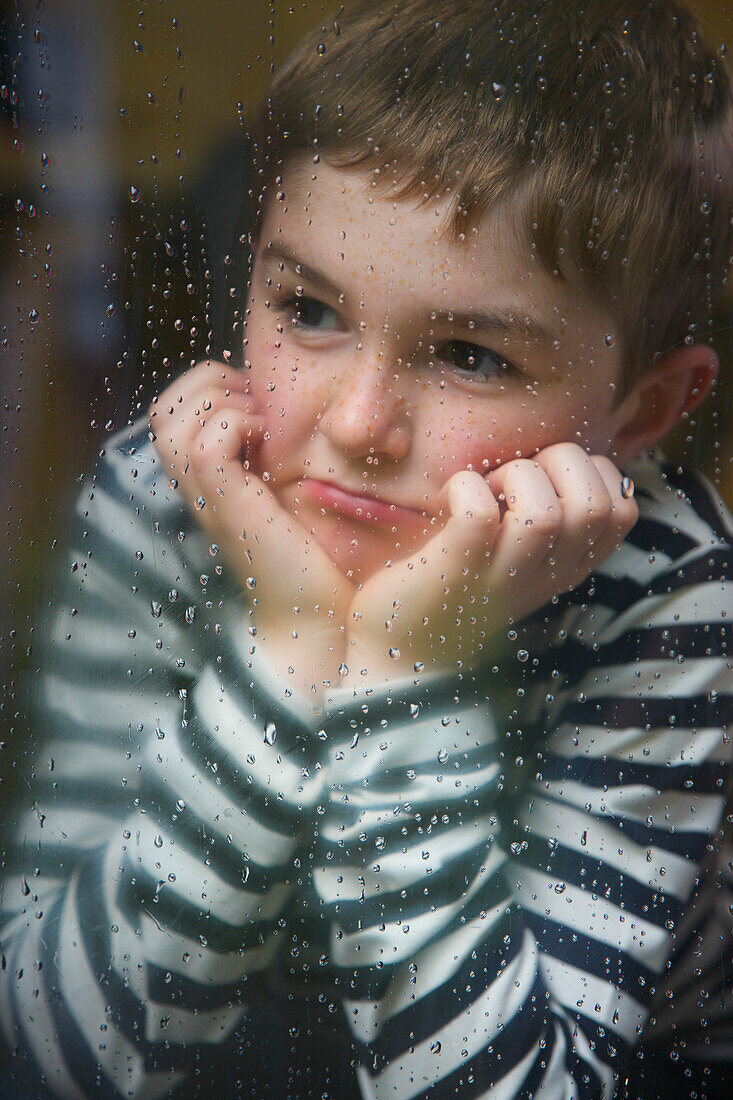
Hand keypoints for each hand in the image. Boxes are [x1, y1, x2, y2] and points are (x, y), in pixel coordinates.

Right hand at [149, 361, 354, 696]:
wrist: (319, 616)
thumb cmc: (315, 557)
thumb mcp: (289, 490)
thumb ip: (273, 454)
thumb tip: (279, 405)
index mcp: (208, 479)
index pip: (171, 408)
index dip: (208, 385)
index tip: (258, 402)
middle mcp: (197, 487)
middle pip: (163, 408)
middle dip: (210, 384)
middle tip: (260, 409)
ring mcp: (207, 498)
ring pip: (172, 419)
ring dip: (221, 402)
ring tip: (262, 425)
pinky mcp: (227, 508)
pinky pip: (205, 445)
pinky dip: (235, 426)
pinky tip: (267, 445)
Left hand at [343, 443, 637, 683]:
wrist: (399, 649)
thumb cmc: (455, 581)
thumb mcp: (517, 551)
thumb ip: (546, 513)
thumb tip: (558, 454)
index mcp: (567, 566)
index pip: (622, 509)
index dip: (590, 472)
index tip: (547, 477)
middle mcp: (546, 576)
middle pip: (599, 505)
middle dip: (560, 463)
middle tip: (514, 478)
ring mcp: (503, 577)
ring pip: (547, 513)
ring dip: (516, 476)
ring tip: (485, 488)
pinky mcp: (456, 570)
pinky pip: (479, 513)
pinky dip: (464, 487)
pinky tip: (448, 498)